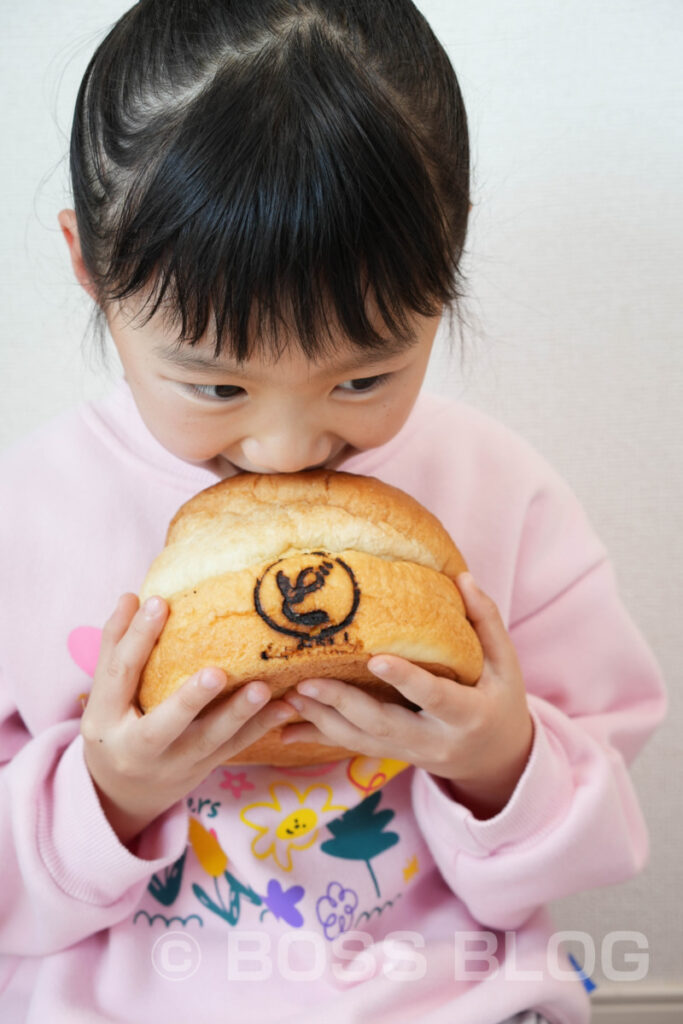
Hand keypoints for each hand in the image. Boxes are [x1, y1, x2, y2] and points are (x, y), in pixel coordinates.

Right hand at [81, 593, 295, 846]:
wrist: (123, 793)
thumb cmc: (115, 724)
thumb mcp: (105, 692)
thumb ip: (117, 646)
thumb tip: (130, 596)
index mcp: (105, 719)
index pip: (120, 675)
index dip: (137, 639)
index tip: (160, 602)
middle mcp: (137, 748)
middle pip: (163, 726)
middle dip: (189, 702)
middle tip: (216, 673)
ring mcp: (173, 763)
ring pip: (208, 742)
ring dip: (238, 715)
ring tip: (262, 688)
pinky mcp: (203, 768)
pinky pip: (234, 748)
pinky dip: (260, 728)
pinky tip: (285, 707)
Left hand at [280, 573, 533, 818]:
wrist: (495, 759)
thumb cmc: (500, 700)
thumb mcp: (505, 664)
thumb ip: (485, 621)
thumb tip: (462, 577)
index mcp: (468, 715)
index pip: (434, 697)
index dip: (406, 680)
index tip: (375, 659)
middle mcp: (435, 740)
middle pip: (384, 725)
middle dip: (344, 705)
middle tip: (307, 683)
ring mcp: (410, 752)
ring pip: (362, 741)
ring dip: (322, 721)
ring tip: (289, 697)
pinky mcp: (391, 754)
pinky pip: (351, 747)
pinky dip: (318, 737)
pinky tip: (286, 728)